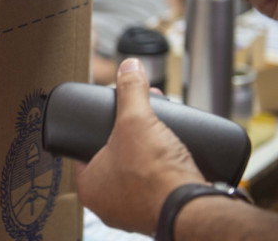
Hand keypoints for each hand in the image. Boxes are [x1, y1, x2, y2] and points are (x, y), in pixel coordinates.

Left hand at [75, 59, 204, 234]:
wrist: (192, 208)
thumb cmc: (154, 175)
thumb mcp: (136, 120)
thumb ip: (131, 91)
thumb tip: (128, 66)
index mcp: (90, 186)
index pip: (85, 149)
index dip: (100, 127)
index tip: (116, 114)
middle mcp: (108, 203)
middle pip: (115, 156)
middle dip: (131, 133)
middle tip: (144, 116)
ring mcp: (133, 211)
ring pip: (136, 171)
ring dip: (148, 150)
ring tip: (161, 128)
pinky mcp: (159, 211)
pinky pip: (157, 185)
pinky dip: (163, 169)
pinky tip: (172, 153)